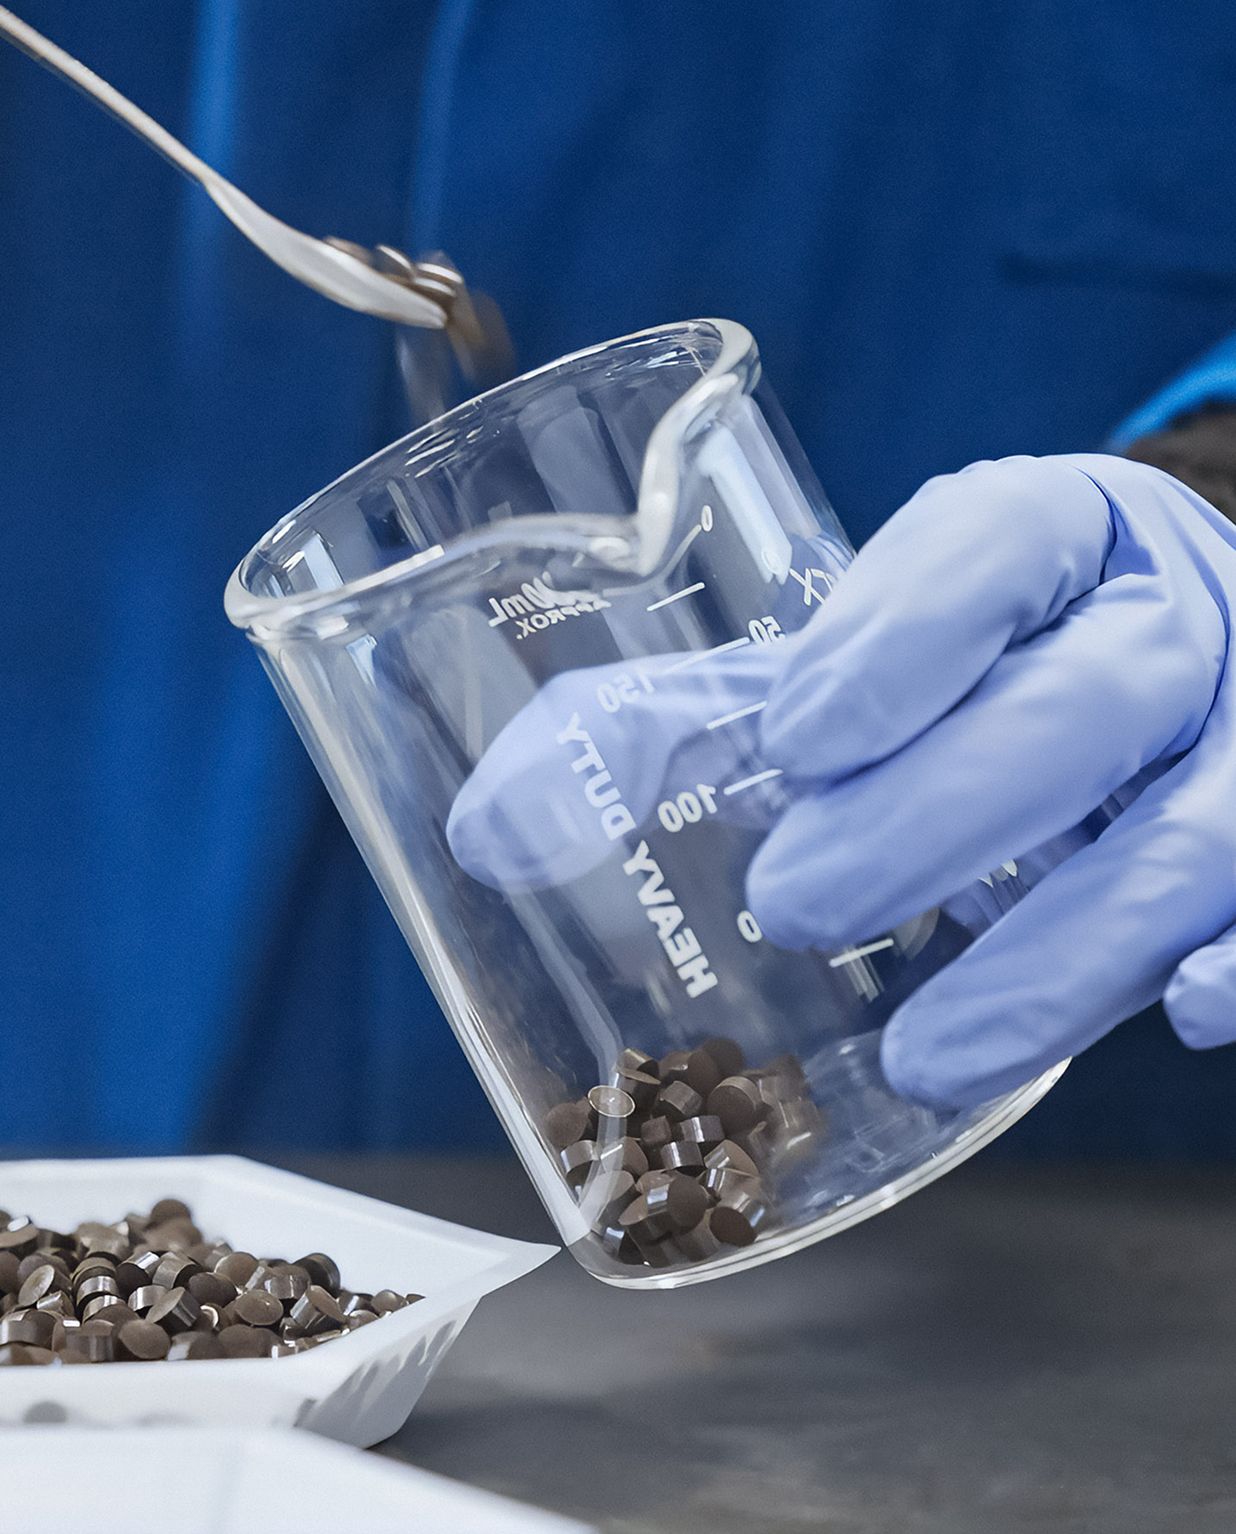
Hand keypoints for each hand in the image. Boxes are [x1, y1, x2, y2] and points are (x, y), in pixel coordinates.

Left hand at [746, 454, 1235, 1106]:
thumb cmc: (972, 667)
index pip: (995, 547)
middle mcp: (1166, 623)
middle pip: (1080, 705)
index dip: (901, 636)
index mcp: (1052, 535)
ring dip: (1058, 950)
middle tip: (797, 902)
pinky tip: (1176, 1012)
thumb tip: (499, 827)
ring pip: (1187, 835)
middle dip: (938, 812)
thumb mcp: (854, 653)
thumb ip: (690, 722)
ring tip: (924, 1053)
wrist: (1148, 660)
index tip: (795, 735)